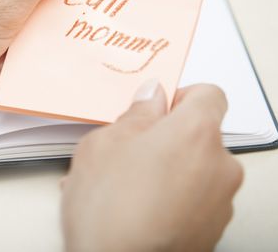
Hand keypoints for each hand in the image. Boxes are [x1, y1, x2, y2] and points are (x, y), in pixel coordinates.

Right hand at [61, 82, 242, 251]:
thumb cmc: (108, 209)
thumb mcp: (104, 143)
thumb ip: (136, 113)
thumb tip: (152, 97)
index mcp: (195, 133)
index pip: (208, 95)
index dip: (180, 98)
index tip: (158, 110)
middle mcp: (220, 165)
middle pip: (200, 135)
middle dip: (168, 138)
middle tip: (131, 152)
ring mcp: (220, 201)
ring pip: (195, 169)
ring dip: (168, 169)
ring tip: (126, 187)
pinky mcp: (213, 229)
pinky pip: (195, 199)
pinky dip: (172, 196)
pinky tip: (137, 207)